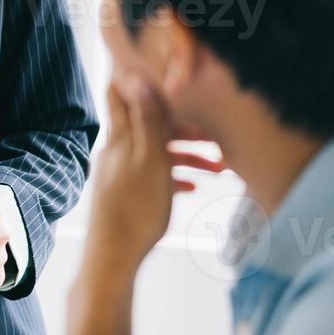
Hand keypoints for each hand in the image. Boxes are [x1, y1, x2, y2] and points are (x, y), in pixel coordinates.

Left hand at [83, 78, 223, 276]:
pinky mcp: (125, 196)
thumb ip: (147, 119)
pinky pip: (153, 178)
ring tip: (220, 171)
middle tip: (218, 141)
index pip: (121, 95)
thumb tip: (134, 76)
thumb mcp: (150, 159)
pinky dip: (173, 177)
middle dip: (186, 131)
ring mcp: (120, 173)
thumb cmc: (136, 209)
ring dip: (188, 158)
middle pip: (151, 127)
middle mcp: (117, 151)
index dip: (138, 81)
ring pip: (157, 154)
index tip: (165, 77)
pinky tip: (192, 188)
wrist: (113, 258)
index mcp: (121, 138)